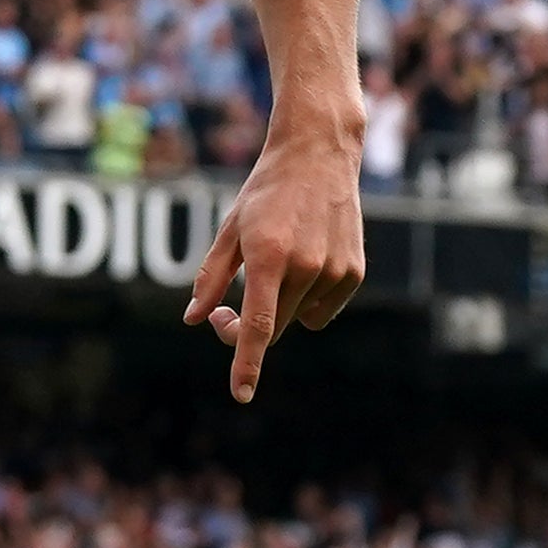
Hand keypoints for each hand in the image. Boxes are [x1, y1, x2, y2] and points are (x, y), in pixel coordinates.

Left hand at [182, 122, 366, 403]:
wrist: (318, 154)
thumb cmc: (265, 192)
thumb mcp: (230, 230)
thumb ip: (211, 278)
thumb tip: (194, 318)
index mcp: (268, 256)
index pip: (259, 325)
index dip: (247, 363)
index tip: (241, 394)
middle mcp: (305, 266)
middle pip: (274, 327)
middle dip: (248, 327)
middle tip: (224, 308)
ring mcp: (334, 270)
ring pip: (298, 318)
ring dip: (282, 305)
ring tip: (281, 257)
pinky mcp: (353, 272)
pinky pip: (323, 309)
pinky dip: (309, 298)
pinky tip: (307, 260)